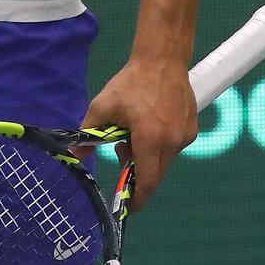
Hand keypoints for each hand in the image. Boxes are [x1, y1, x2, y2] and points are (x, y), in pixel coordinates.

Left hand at [85, 55, 197, 208]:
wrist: (163, 59)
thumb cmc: (131, 83)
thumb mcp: (103, 107)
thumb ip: (89, 134)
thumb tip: (73, 156)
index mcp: (151, 139)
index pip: (148, 182)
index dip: (137, 199)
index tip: (127, 205)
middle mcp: (172, 142)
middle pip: (156, 174)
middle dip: (138, 173)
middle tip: (121, 151)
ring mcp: (185, 136)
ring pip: (164, 161)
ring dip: (148, 157)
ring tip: (133, 133)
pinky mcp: (192, 128)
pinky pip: (173, 148)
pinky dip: (160, 146)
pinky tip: (149, 125)